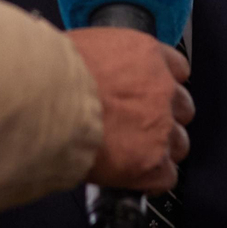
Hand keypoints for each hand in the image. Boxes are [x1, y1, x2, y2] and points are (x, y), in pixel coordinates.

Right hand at [67, 28, 193, 191]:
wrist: (45, 102)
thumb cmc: (52, 72)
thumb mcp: (82, 46)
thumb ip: (103, 60)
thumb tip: (92, 70)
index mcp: (146, 55)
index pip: (177, 69)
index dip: (163, 84)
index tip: (151, 94)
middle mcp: (161, 89)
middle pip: (181, 108)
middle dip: (163, 118)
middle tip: (137, 126)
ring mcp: (160, 127)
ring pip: (178, 143)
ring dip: (160, 149)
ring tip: (132, 155)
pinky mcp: (151, 162)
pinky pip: (166, 177)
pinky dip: (152, 181)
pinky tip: (134, 178)